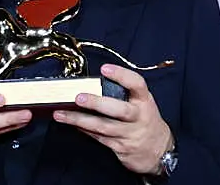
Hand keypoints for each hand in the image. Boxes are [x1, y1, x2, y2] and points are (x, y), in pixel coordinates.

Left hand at [52, 64, 172, 174]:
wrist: (159, 151)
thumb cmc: (145, 120)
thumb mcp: (142, 103)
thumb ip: (124, 93)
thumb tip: (95, 83)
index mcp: (144, 101)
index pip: (137, 84)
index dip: (121, 75)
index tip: (105, 68)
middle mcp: (138, 117)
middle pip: (119, 110)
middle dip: (97, 103)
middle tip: (78, 97)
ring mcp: (129, 134)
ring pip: (102, 126)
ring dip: (79, 120)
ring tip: (60, 114)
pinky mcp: (120, 148)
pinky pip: (98, 137)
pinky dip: (83, 129)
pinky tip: (71, 123)